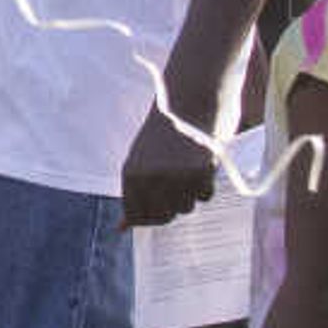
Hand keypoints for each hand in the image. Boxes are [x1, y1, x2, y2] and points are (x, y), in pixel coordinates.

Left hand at [119, 111, 217, 228]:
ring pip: (186, 208)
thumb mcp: (140, 160)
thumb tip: (121, 229)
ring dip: (190, 194)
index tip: (161, 204)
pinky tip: (202, 164)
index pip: (136, 217)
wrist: (191, 99)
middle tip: (178, 184)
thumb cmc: (166, 132)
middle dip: (172, 206)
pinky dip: (206, 185)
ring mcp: (175, 177)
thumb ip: (132, 195)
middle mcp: (150, 179)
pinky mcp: (200, 172)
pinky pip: (205, 196)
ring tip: (188, 168)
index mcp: (130, 174)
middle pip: (164, 217)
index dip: (150, 215)